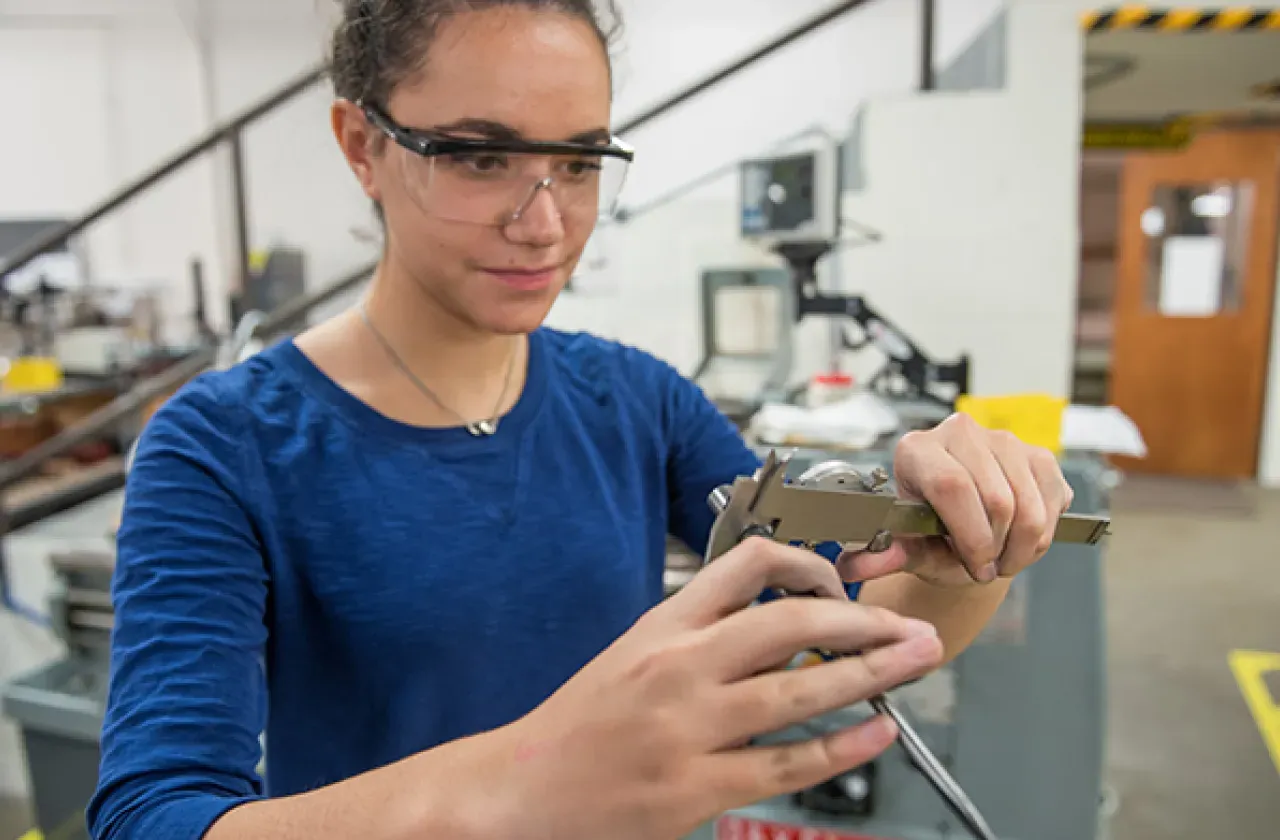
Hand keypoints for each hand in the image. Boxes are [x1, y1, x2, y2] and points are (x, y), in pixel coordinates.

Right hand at [465, 538, 941, 839]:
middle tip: (907, 626)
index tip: (844, 582)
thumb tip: (785, 625)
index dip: (811, 565)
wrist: (521, 788)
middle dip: (865, 621)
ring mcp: (687, 728)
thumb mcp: (634, 653)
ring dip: (870, 675)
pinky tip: (875, 733)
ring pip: (800, 691)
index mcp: (664, 625)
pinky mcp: (694, 788)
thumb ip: (702, 634)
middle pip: (792, 623)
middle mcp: (678, 667)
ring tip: (912, 663)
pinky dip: (840, 748)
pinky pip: (785, 765)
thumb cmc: (579, 724)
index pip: (749, 564)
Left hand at [838, 412, 1073, 588]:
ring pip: (1030, 505)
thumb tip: (854, 565)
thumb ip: (885, 556)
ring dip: (1022, 548)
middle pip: (997, 499)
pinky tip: (1020, 541)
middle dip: (996, 548)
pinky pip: (1054, 503)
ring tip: (1001, 559)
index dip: (970, 535)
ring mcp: (1003, 439)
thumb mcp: (909, 548)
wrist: (964, 527)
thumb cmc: (931, 536)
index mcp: (917, 449)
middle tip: (984, 567)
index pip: (951, 485)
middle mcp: (959, 433)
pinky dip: (1043, 536)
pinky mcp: (1038, 454)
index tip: (974, 567)